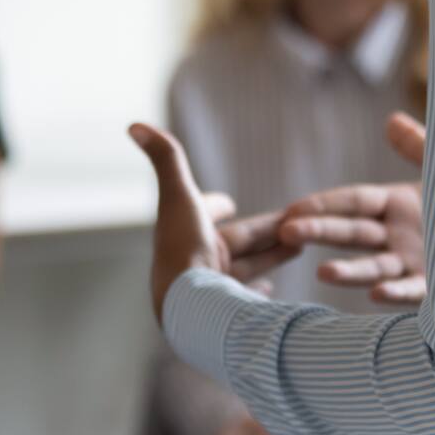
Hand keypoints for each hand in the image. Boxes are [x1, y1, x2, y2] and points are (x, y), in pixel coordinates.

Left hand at [130, 123, 300, 322]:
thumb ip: (166, 157)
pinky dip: (258, 292)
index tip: (229, 203)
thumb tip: (133, 124)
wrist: (187, 309)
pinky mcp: (228, 311)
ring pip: (248, 264)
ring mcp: (212, 287)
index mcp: (184, 233)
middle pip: (237, 240)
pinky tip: (270, 291)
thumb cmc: (182, 248)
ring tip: (300, 244)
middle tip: (294, 221)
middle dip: (264, 230)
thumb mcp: (179, 195)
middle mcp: (196, 260)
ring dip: (273, 253)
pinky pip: (247, 298)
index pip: (204, 214)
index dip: (216, 206)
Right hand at [278, 112, 426, 304]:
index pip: (352, 201)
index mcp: (397, 203)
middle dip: (319, 231)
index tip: (292, 209)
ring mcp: (416, 262)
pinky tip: (379, 294)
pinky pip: (416, 291)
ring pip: (375, 265)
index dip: (323, 204)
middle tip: (285, 232)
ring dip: (349, 270)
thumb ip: (419, 145)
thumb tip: (391, 120)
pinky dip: (397, 292)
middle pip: (352, 232)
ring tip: (322, 272)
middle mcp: (400, 235)